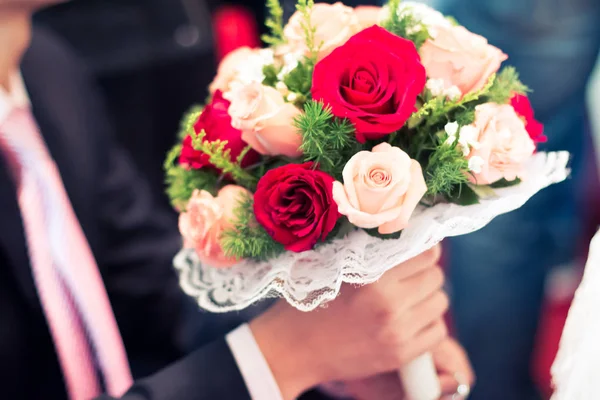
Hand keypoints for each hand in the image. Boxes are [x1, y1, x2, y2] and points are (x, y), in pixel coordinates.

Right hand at [249, 246, 448, 399]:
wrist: (295, 349)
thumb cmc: (310, 300)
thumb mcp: (333, 266)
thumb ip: (368, 249)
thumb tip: (403, 228)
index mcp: (373, 277)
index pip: (426, 254)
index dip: (424, 248)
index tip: (416, 250)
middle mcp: (390, 304)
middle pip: (436, 276)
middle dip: (424, 273)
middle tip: (407, 276)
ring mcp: (398, 332)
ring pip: (440, 302)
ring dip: (427, 297)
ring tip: (407, 299)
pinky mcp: (400, 354)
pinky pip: (438, 331)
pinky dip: (428, 323)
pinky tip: (408, 321)